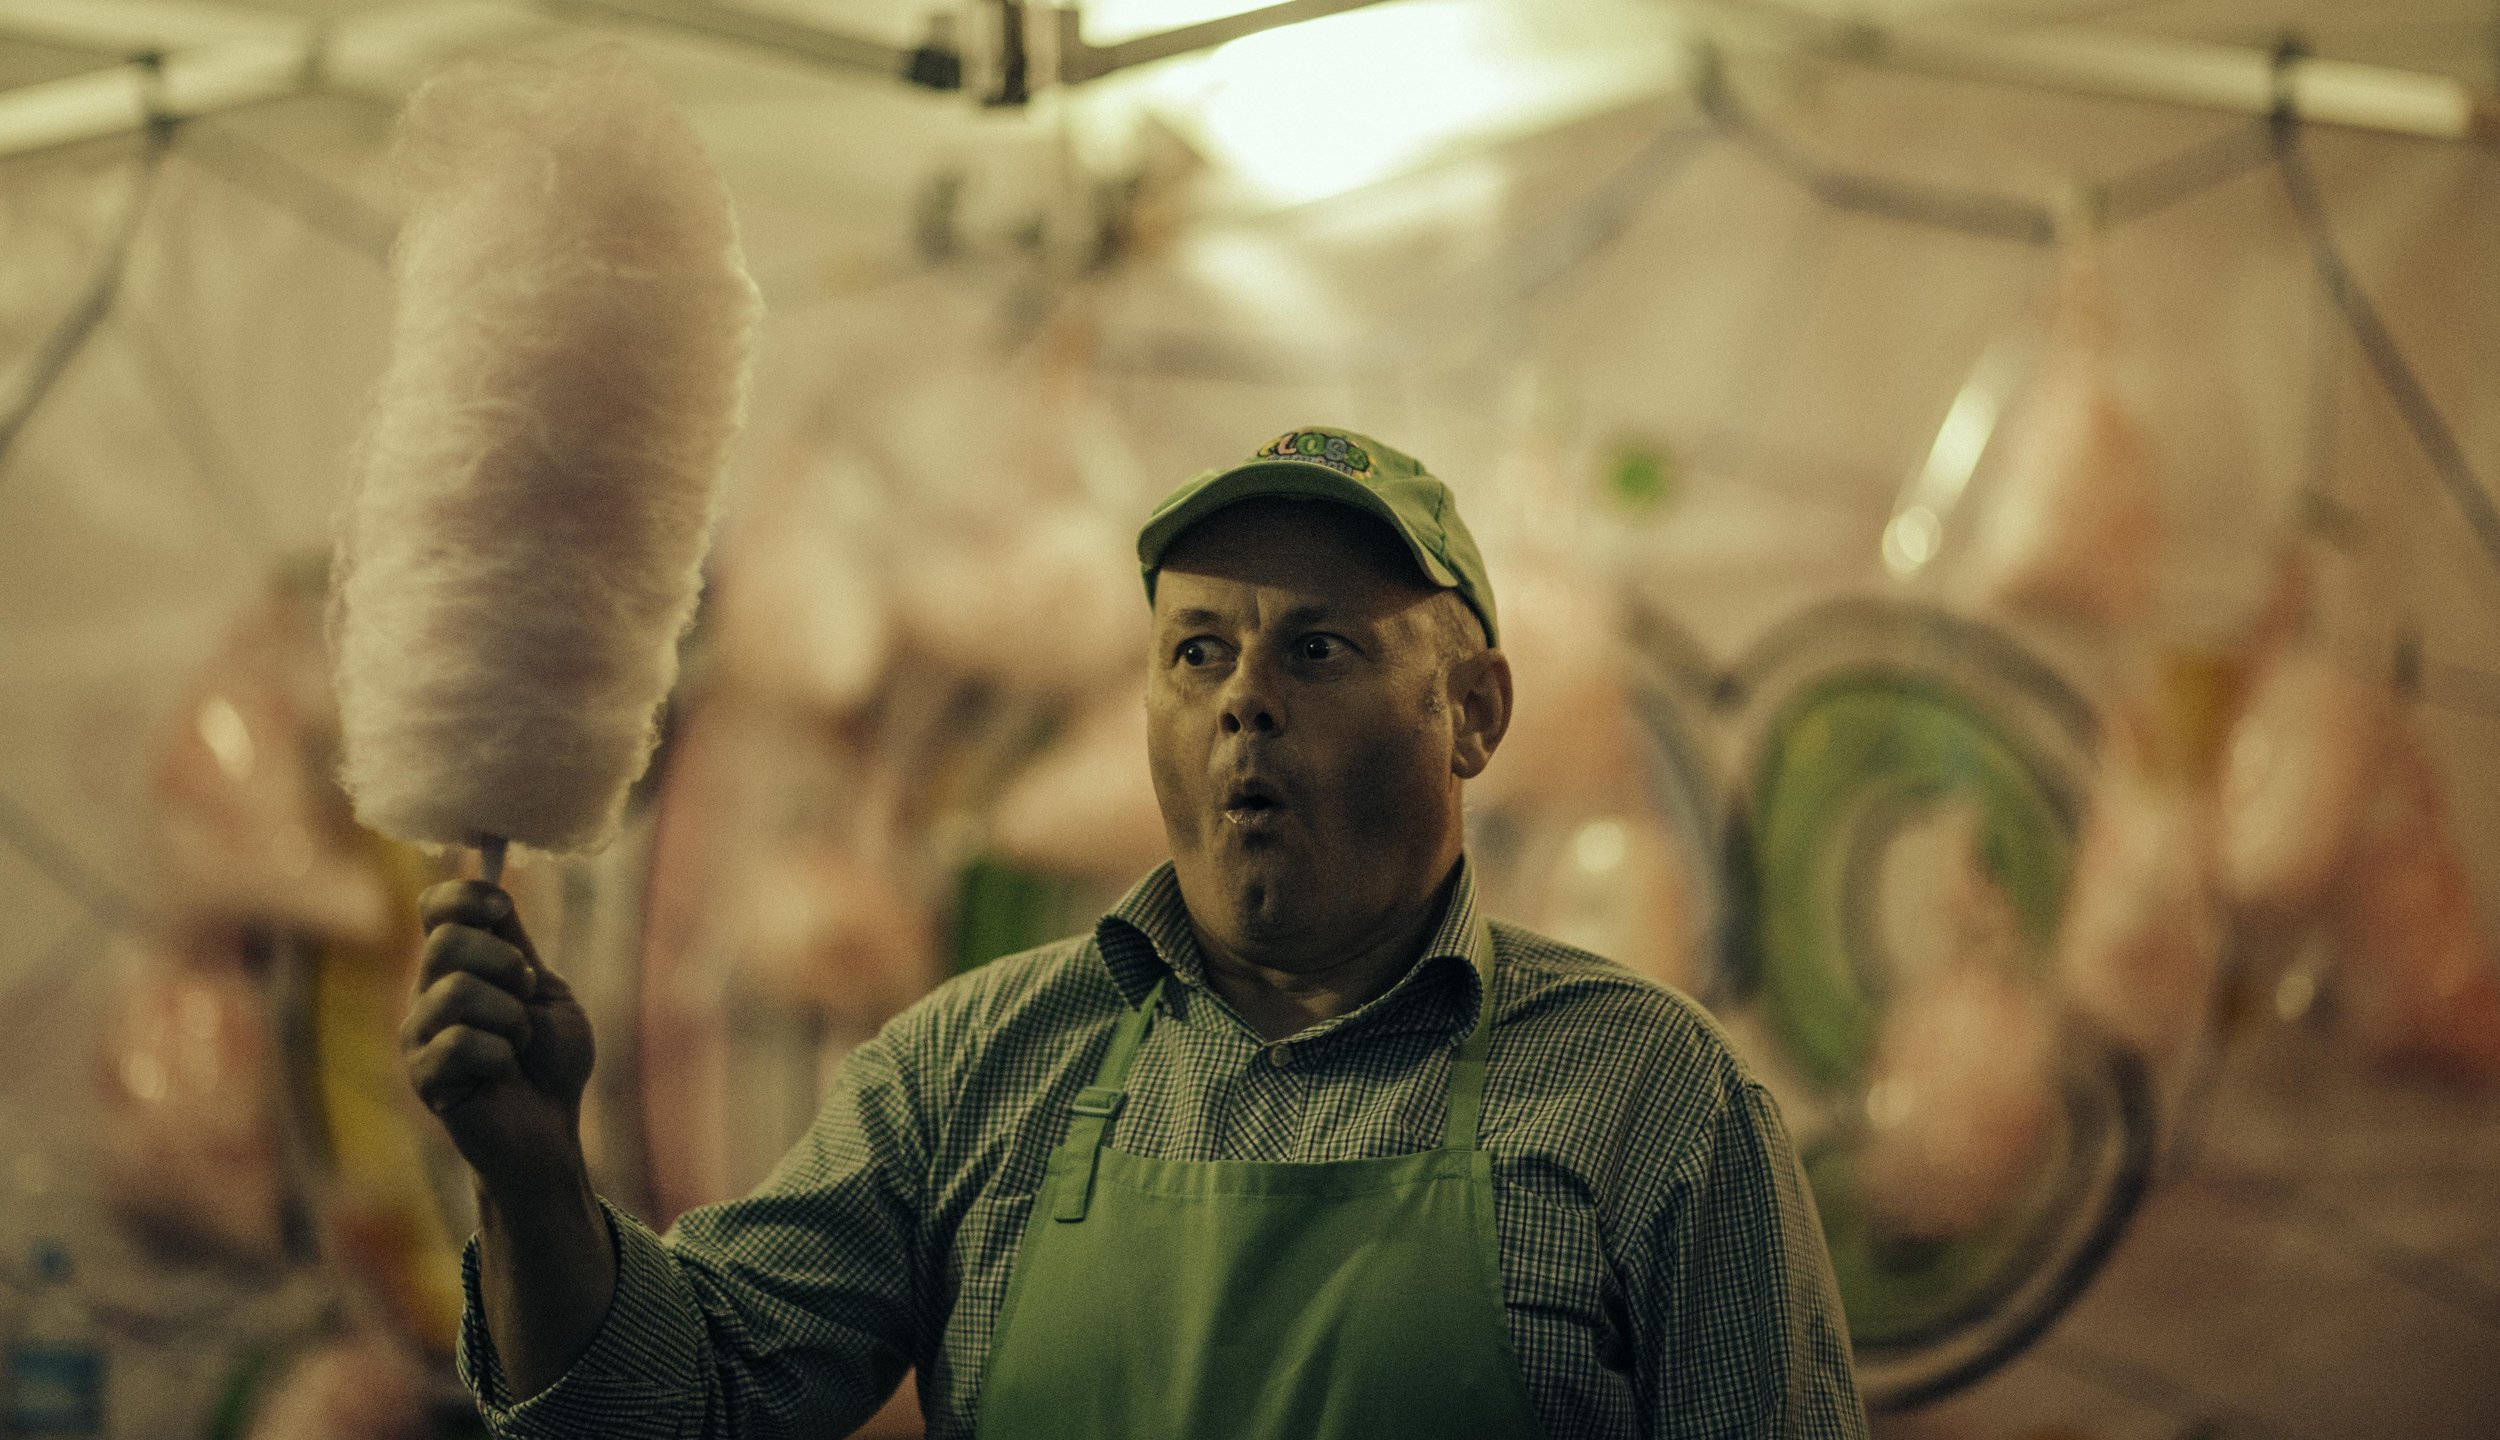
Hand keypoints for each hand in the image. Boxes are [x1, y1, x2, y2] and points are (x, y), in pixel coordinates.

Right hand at [402, 881, 596, 1197]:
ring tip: (518, 1043)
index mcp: (458, 966)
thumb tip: (494, 890)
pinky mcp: (423, 1076)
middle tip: (525, 997)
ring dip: (510, 1017)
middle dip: (506, 964)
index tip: (502, 911)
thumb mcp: (545, 992)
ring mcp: (420, 1034)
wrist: (552, 1128)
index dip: (465, 896)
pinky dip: (500, 1054)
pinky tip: (502, 1073)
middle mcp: (428, 993)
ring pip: (456, 990)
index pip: (436, 908)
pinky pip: (459, 1043)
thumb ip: (515, 947)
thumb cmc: (551, 1062)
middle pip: (446, 941)